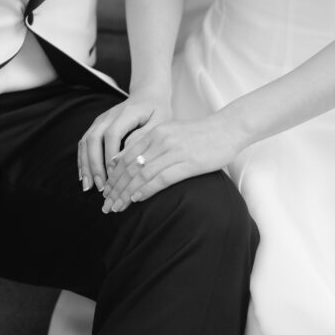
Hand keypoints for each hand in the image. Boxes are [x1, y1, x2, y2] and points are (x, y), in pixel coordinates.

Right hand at [78, 90, 171, 191]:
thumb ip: (144, 137)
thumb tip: (125, 156)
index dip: (110, 155)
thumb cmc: (157, 111)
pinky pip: (84, 143)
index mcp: (127, 113)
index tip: (114, 175)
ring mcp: (100, 120)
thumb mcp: (160, 122)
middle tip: (100, 186)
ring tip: (88, 186)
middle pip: (94, 138)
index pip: (113, 134)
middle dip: (94, 164)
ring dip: (86, 165)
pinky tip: (84, 176)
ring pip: (86, 142)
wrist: (148, 95)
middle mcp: (109, 115)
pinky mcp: (97, 126)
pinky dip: (82, 160)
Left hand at [101, 112, 242, 212]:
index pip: (126, 157)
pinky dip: (146, 190)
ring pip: (141, 175)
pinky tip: (136, 199)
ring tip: (117, 206)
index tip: (106, 192)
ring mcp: (174, 151)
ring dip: (126, 193)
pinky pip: (161, 178)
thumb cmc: (201, 134)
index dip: (113, 176)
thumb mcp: (171, 132)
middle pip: (129, 167)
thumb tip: (129, 161)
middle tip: (106, 204)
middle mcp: (161, 140)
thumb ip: (151, 144)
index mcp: (155, 132)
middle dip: (115, 188)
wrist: (228, 128)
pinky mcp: (188, 163)